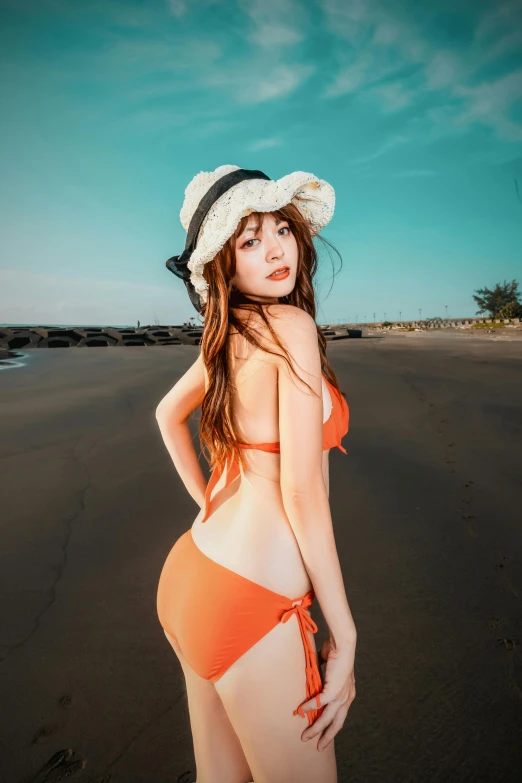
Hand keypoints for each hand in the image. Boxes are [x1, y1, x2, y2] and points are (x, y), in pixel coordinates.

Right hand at [299, 637, 355, 751]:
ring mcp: (342, 694)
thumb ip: (322, 674)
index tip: (323, 735)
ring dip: (316, 728)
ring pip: (328, 718)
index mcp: (348, 693)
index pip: (340, 715)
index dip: (331, 726)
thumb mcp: (328, 667)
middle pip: (337, 723)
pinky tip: (301, 711)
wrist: (342, 642)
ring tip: (305, 736)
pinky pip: (320, 702)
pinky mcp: (335, 689)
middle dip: (326, 736)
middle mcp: (347, 697)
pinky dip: (310, 707)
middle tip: (318, 747)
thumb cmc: (336, 650)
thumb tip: (311, 675)